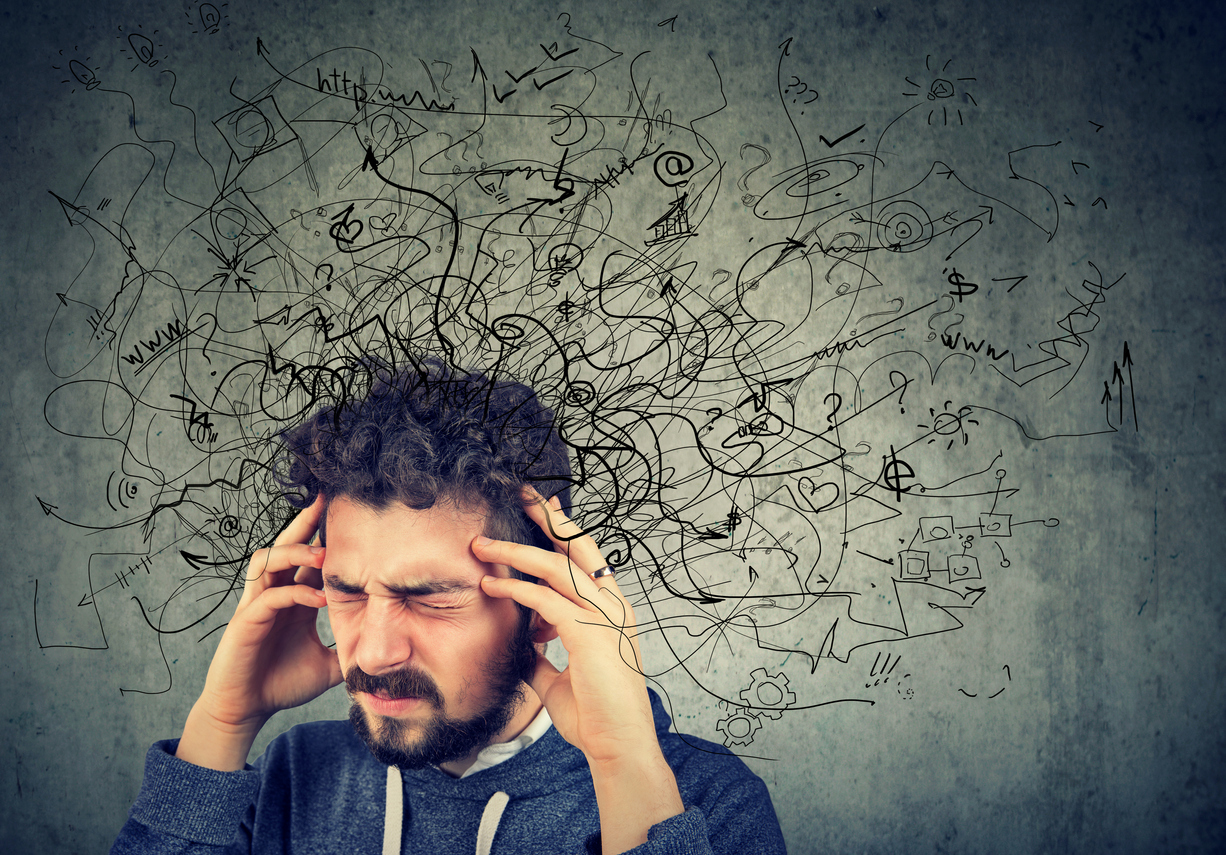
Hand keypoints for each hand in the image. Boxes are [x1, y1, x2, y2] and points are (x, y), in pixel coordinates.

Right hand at [177, 495, 342, 768]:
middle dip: (305, 521)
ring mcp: (257, 605)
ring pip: (268, 560)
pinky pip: (268, 597)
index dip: (326, 536)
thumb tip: (387, 648)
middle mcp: (274, 593)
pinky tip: (318, 598)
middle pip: (285, 545)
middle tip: (325, 498)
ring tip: (324, 555)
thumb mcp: (329, 664)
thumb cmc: (283, 684)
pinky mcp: (245, 624)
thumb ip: (352, 649)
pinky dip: (293, 593)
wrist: (247, 711)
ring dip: (295, 552)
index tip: (350, 514)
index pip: (310, 557)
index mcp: (294, 597)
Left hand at [474, 490, 682, 853]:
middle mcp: (612, 606)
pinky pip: (545, 600)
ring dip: (515, 551)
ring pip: (556, 567)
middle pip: (579, 546)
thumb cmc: (595, 717)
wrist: (618, 747)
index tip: (542, 509)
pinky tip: (490, 584)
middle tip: (521, 494)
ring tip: (481, 544)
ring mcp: (604, 618)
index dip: (564, 531)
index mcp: (612, 611)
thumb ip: (543, 657)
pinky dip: (515, 589)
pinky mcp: (588, 635)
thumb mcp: (561, 679)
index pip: (587, 559)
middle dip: (548, 518)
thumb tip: (521, 647)